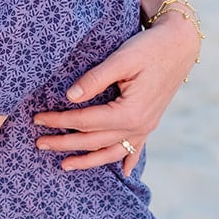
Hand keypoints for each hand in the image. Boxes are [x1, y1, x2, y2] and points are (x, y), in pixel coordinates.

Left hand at [34, 11, 198, 174]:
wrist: (180, 44)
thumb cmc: (149, 48)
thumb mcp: (121, 59)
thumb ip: (95, 79)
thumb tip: (70, 97)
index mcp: (129, 112)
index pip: (85, 121)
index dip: (59, 121)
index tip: (38, 119)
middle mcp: (139, 125)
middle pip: (95, 141)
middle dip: (65, 143)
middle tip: (39, 143)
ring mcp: (147, 126)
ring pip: (113, 152)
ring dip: (88, 160)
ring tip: (65, 165)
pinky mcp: (151, 122)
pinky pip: (135, 148)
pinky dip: (127, 160)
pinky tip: (124, 174)